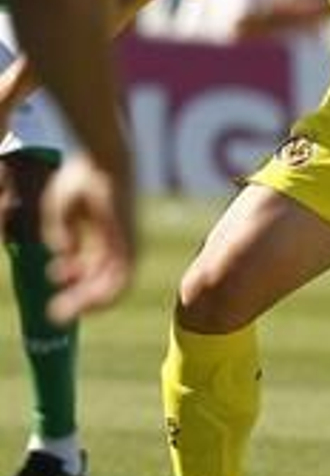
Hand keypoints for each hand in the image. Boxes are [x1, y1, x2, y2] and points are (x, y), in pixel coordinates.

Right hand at [41, 154, 135, 322]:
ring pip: (112, 286)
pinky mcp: (129, 245)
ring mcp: (127, 245)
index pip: (93, 266)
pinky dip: (105, 293)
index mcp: (106, 235)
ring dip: (87, 303)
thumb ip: (61, 234)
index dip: (73, 278)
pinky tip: (85, 303)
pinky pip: (121, 278)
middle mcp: (120, 243)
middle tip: (57, 314)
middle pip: (101, 281)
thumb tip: (65, 255)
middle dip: (78, 298)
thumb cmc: (82, 178)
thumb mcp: (61, 209)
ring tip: (63, 313)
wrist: (103, 161)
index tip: (53, 278)